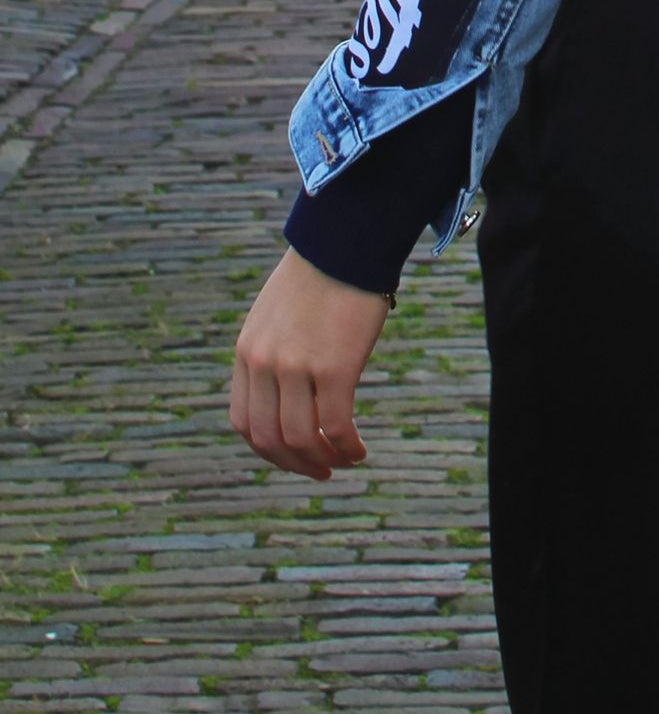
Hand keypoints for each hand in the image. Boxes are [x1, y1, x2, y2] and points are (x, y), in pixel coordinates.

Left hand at [230, 248, 390, 480]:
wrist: (345, 242)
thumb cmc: (320, 276)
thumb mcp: (277, 316)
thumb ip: (273, 353)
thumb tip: (285, 393)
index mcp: (247, 352)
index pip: (244, 423)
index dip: (268, 450)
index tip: (292, 456)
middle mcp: (264, 364)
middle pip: (269, 439)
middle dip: (295, 464)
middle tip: (321, 471)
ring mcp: (296, 367)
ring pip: (302, 439)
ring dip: (323, 460)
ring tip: (344, 461)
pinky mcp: (334, 367)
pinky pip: (335, 426)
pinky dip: (347, 447)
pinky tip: (360, 449)